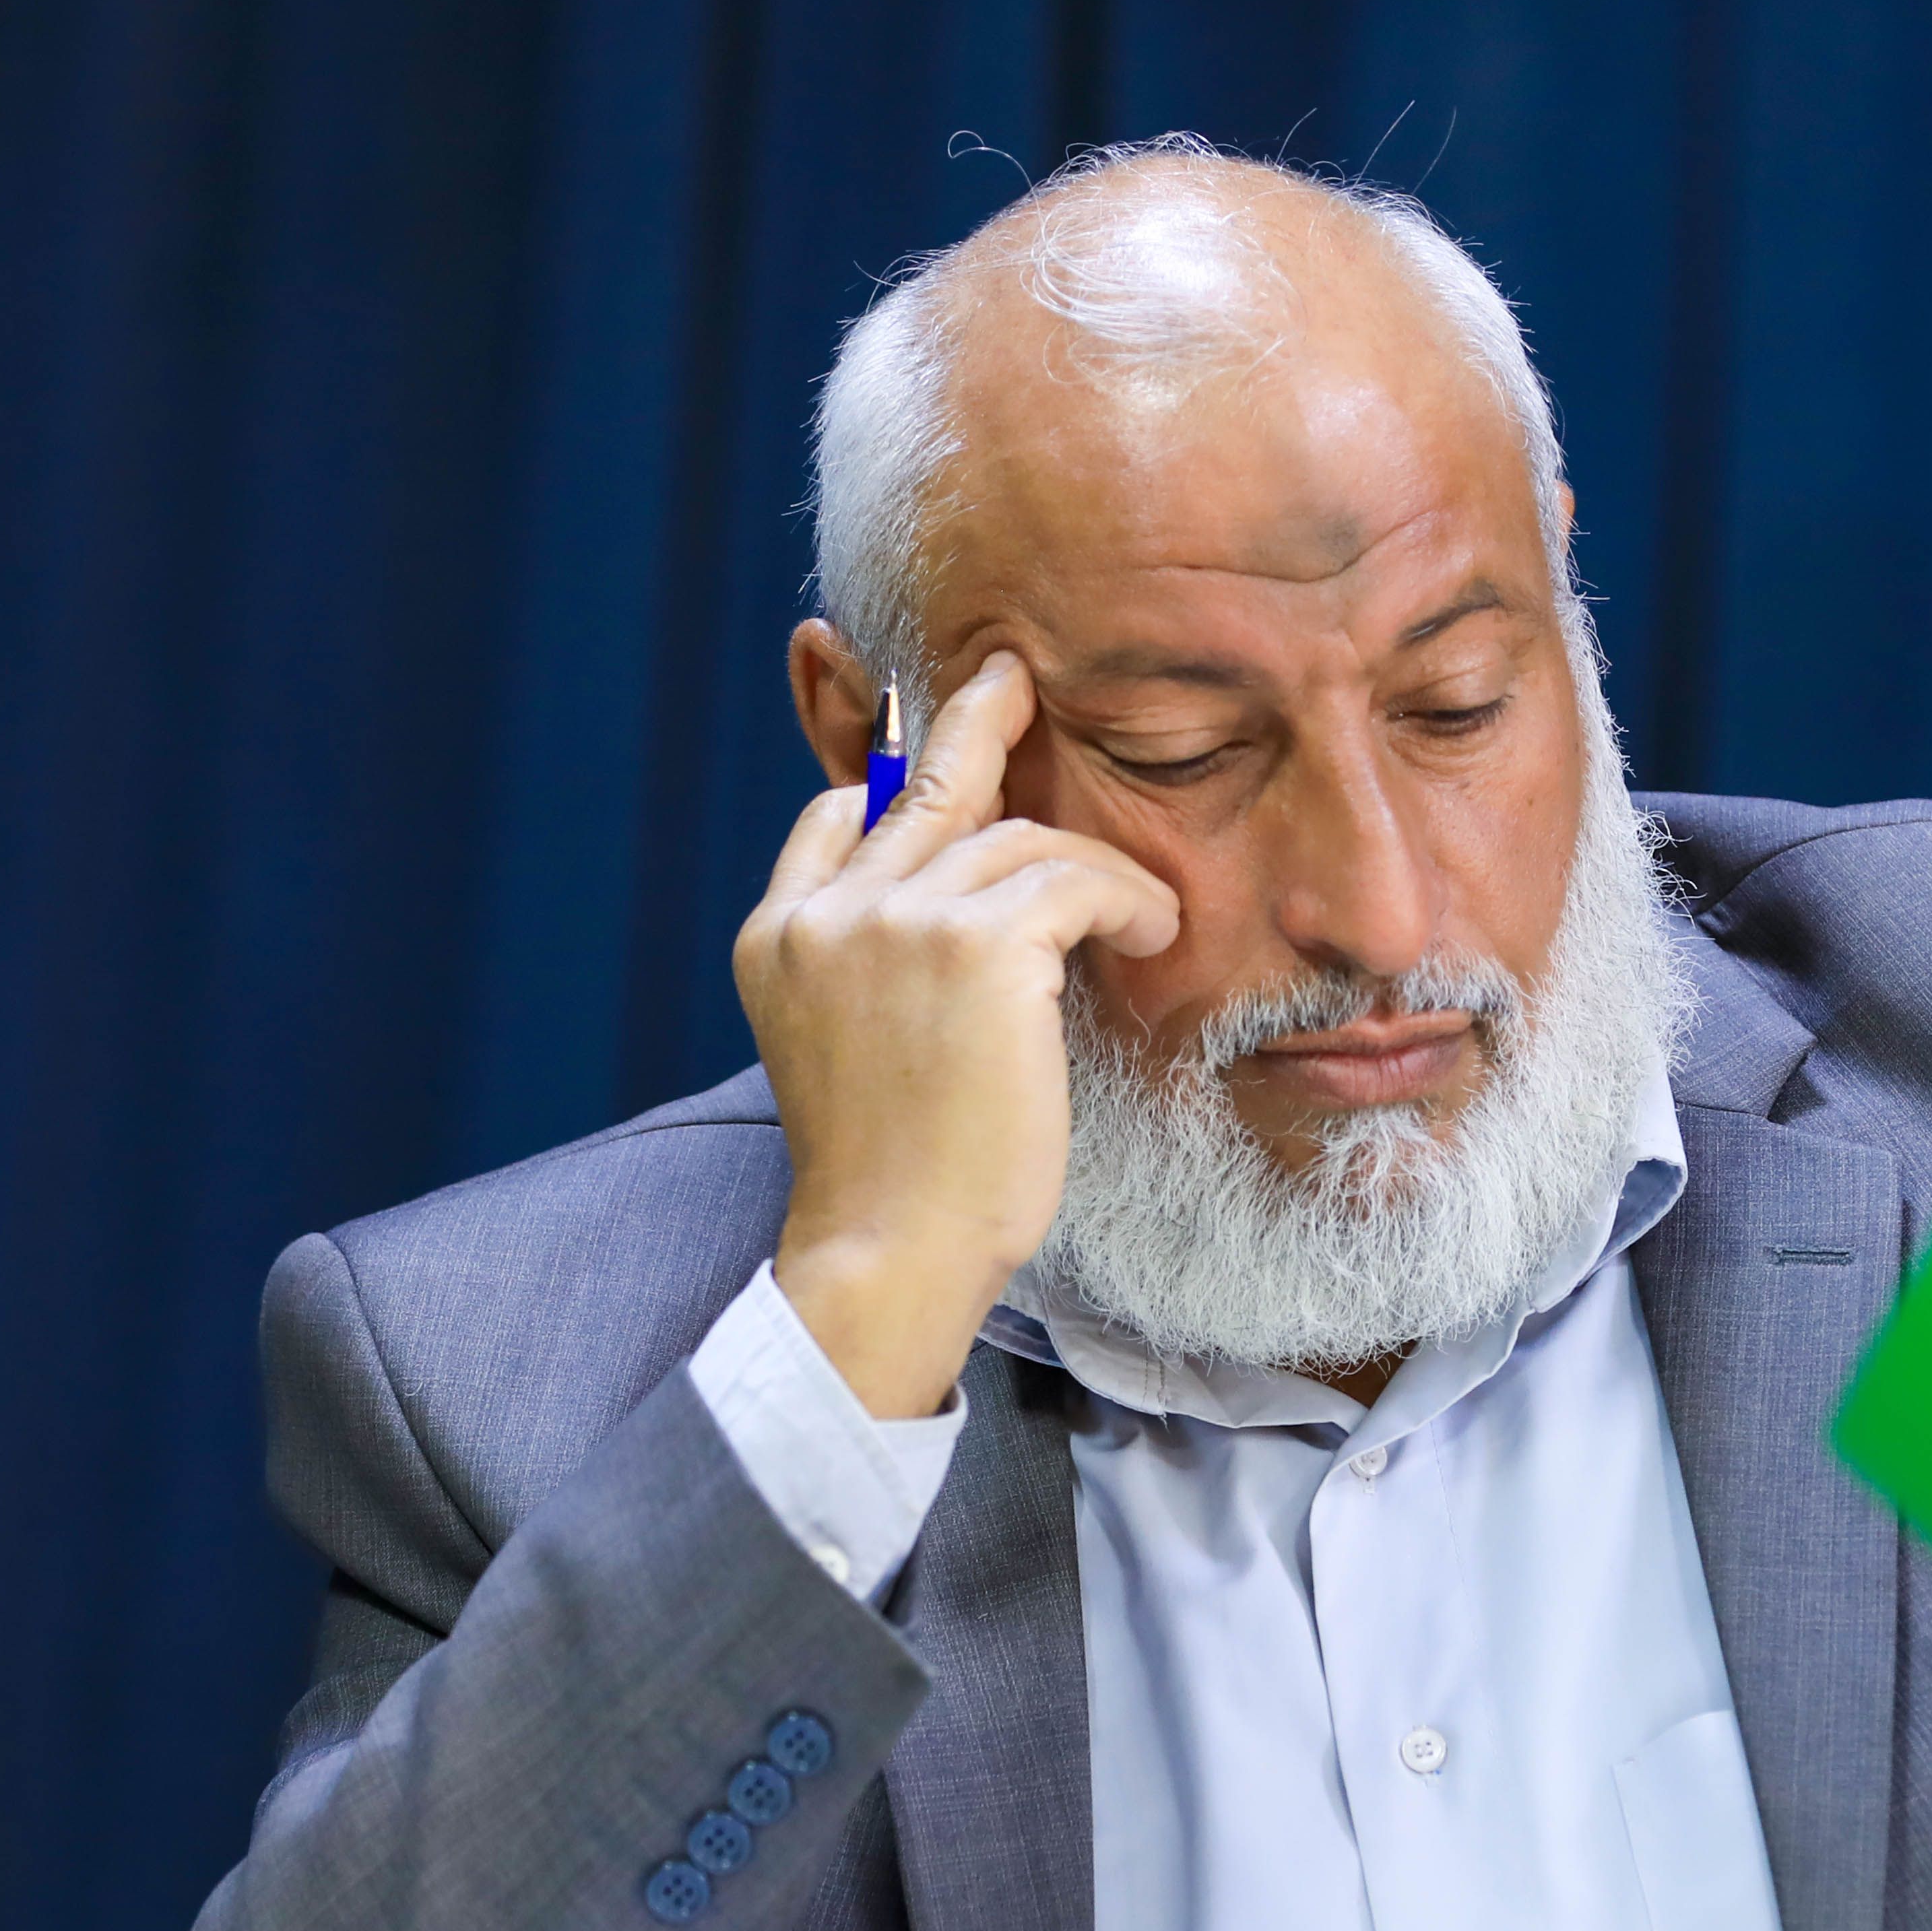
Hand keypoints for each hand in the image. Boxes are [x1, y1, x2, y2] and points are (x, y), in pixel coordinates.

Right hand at [734, 652, 1181, 1417]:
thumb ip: (869, 966)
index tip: (941, 757)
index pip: (833, 818)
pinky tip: (1153, 934)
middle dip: (978, 722)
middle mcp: (828, 912)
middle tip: (1013, 681)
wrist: (891, 1249)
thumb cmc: (891, 1175)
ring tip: (1142, 918)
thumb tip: (944, 909)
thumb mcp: (848, 1048)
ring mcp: (897, 920)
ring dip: (1093, 871)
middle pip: (924, 788)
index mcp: (778, 936)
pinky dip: (1129, 900)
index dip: (891, 785)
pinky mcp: (979, 948)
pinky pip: (1078, 879)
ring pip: (1019, 839)